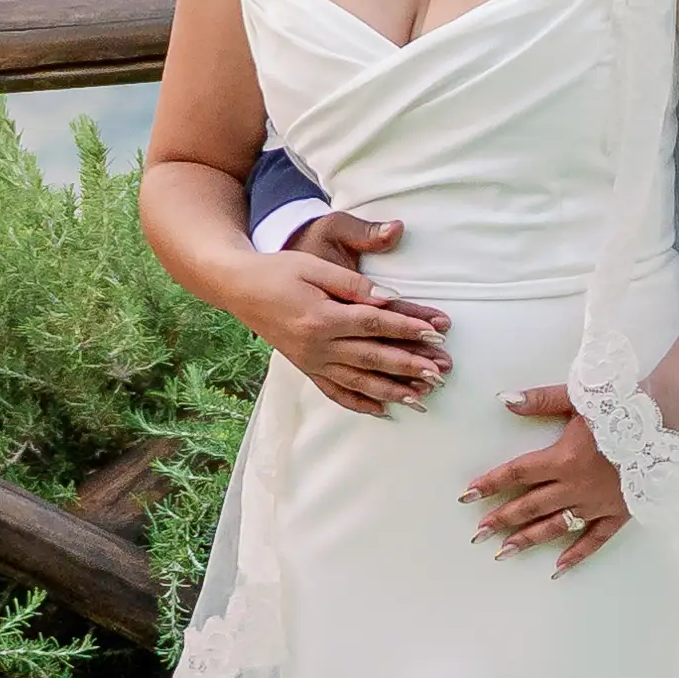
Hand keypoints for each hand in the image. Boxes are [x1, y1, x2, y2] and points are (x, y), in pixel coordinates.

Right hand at [253, 208, 452, 419]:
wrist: (239, 288)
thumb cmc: (278, 271)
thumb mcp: (314, 266)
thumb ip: (353, 284)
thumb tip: (388, 299)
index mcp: (321, 317)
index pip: (374, 324)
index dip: (407, 329)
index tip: (436, 333)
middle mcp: (317, 346)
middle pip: (372, 358)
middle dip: (409, 366)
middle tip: (440, 372)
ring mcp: (311, 361)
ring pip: (358, 381)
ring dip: (392, 390)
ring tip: (422, 397)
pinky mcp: (306, 368)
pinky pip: (335, 392)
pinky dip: (359, 403)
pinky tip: (382, 411)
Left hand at [471, 389, 630, 571]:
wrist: (666, 419)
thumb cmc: (621, 404)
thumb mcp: (577, 397)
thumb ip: (539, 400)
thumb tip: (504, 400)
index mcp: (563, 458)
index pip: (517, 474)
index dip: (490, 484)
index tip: (467, 495)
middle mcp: (576, 486)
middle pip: (530, 505)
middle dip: (501, 519)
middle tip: (477, 533)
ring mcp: (597, 503)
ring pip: (556, 526)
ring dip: (528, 539)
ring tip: (503, 552)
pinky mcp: (620, 513)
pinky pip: (595, 540)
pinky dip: (577, 555)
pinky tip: (557, 568)